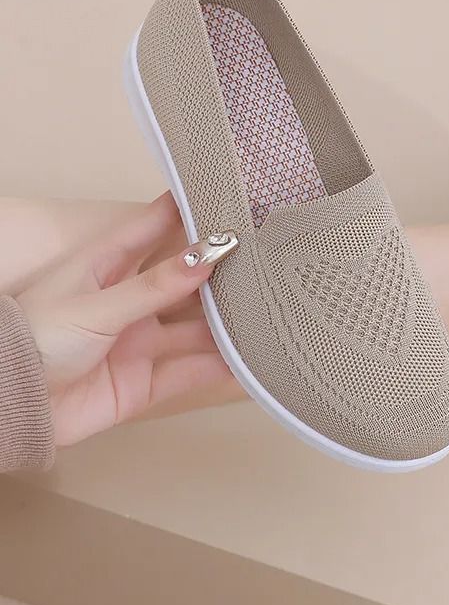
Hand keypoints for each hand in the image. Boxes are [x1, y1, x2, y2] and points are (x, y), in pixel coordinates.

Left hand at [15, 193, 238, 446]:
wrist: (9, 409)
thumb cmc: (34, 342)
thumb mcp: (97, 304)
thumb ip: (155, 284)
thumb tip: (206, 255)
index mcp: (107, 268)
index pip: (155, 228)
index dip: (188, 211)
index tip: (225, 195)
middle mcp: (129, 303)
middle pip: (184, 282)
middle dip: (220, 272)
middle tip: (263, 259)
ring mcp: (138, 343)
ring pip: (194, 329)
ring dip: (226, 324)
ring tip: (266, 310)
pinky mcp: (144, 383)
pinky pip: (190, 372)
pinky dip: (219, 368)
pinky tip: (249, 360)